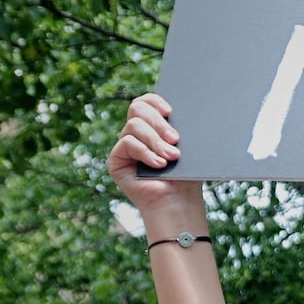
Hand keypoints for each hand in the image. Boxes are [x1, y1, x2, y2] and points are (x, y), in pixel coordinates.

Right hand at [107, 93, 202, 215]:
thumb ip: (178, 127)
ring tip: (172, 157)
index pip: (146, 102)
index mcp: (153, 126)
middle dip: (158, 122)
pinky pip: (127, 143)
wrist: (179, 202)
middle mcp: (137, 133)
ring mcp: (125, 146)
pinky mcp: (116, 160)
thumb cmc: (186, 176)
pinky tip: (159, 164)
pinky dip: (145, 153)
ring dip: (155, 141)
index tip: (170, 111)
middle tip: (175, 139)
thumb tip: (182, 110)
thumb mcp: (187, 147)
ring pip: (134, 126)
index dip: (155, 101)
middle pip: (137, 109)